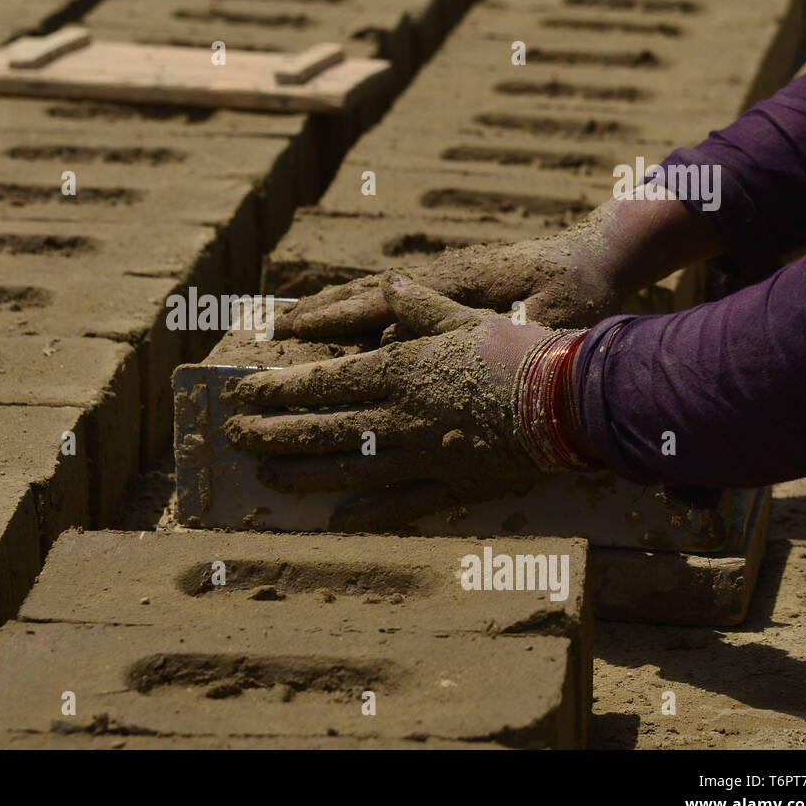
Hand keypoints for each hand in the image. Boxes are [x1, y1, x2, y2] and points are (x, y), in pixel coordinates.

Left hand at [224, 273, 561, 530]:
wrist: (572, 399)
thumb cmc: (519, 346)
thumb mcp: (463, 312)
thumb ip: (416, 304)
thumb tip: (382, 286)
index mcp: (401, 370)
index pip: (322, 383)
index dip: (276, 390)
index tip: (241, 393)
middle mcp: (402, 416)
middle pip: (323, 428)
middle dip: (272, 433)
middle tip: (234, 437)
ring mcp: (424, 456)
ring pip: (350, 469)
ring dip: (303, 474)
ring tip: (266, 478)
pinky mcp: (454, 485)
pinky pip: (401, 504)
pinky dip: (366, 514)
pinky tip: (335, 519)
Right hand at [275, 191, 720, 339]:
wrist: (598, 255)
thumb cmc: (577, 294)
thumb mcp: (545, 317)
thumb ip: (493, 331)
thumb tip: (453, 343)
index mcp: (457, 287)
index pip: (381, 302)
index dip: (335, 318)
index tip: (293, 330)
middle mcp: (439, 281)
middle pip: (363, 294)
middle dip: (316, 313)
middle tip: (270, 331)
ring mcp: (440, 283)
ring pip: (371, 295)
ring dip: (329, 310)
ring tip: (288, 326)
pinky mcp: (447, 289)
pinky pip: (390, 301)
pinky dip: (356, 311)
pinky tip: (340, 330)